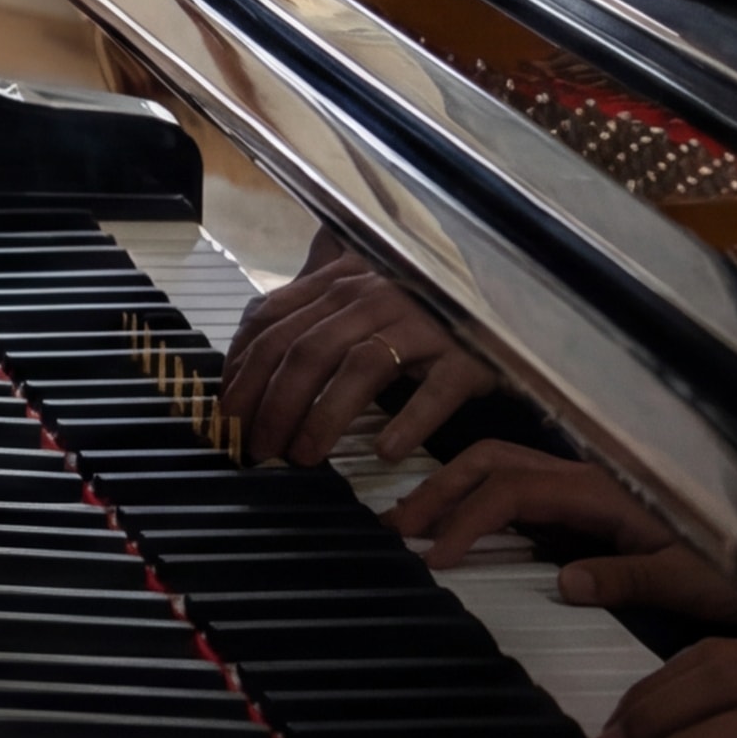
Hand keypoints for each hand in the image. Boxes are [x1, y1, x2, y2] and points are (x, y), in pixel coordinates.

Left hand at [216, 250, 498, 465]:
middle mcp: (376, 295)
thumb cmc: (423, 301)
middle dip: (271, 404)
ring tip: (304, 456)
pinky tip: (386, 451)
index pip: (272, 320)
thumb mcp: (360, 292)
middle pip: (306, 350)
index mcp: (341, 281)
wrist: (508, 291)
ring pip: (360, 367)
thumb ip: (307, 306)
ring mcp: (424, 322)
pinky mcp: (469, 353)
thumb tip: (248, 340)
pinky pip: (437, 388)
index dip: (241, 369)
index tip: (228, 413)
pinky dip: (410, 420)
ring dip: (323, 417)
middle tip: (258, 448)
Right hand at [385, 443, 736, 634]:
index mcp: (606, 491)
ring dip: (452, 488)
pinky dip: (477, 497)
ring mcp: (588, 487)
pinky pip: (520, 487)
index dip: (467, 519)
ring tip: (412, 520)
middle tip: (396, 529)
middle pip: (493, 462)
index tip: (436, 557)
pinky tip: (460, 523)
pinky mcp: (589, 504)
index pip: (513, 491)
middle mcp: (590, 478)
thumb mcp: (689, 581)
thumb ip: (626, 578)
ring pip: (502, 466)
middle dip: (438, 490)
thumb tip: (563, 582)